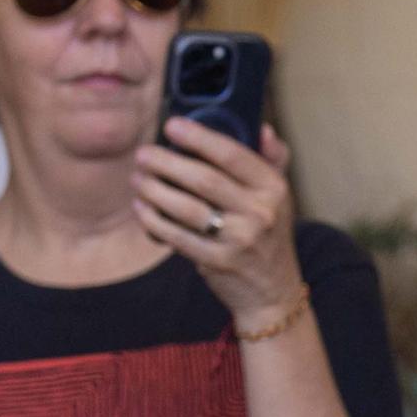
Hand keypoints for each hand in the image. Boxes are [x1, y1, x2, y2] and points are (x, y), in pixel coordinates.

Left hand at [136, 117, 307, 331]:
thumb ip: (272, 161)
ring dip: (154, 190)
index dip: (199, 138)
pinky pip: (177, 236)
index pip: (233, 155)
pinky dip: (154, 221)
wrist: (272, 290)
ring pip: (186, 208)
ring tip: (138, 179)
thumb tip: (261, 128)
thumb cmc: (267, 234)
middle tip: (143, 154)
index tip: (171, 126)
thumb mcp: (277, 198)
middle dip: (166, 163)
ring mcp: (240, 240)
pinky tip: (142, 208)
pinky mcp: (218, 262)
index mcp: (274, 188)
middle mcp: (261, 213)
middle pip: (204, 179)